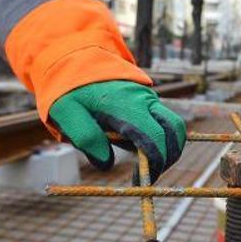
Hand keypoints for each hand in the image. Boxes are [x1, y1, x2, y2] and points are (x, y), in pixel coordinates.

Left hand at [49, 81, 186, 182]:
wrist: (75, 59)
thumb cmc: (69, 90)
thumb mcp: (66, 113)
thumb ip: (85, 137)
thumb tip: (106, 164)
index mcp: (126, 105)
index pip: (155, 138)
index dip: (154, 163)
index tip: (142, 182)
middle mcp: (144, 100)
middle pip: (174, 131)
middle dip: (167, 158)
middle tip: (149, 178)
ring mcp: (149, 98)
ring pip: (174, 125)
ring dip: (169, 148)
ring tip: (148, 166)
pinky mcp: (148, 100)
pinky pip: (165, 120)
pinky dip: (162, 138)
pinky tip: (140, 148)